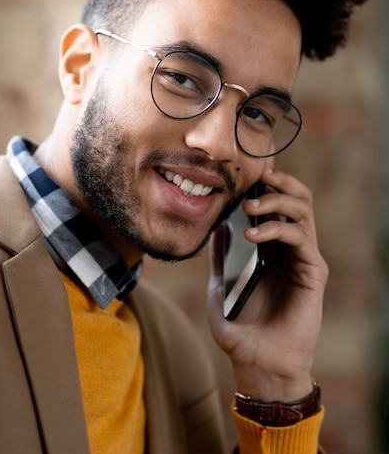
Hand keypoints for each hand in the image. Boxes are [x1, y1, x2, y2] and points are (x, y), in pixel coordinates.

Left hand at [207, 166, 327, 402]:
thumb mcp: (222, 288)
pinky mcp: (314, 271)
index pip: (276, 204)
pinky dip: (277, 228)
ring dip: (276, 200)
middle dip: (279, 181)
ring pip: (302, 211)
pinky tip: (253, 235)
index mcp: (272, 248)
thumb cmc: (241, 329)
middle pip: (296, 199)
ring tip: (250, 204)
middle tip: (259, 174)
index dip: (267, 183)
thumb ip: (220, 258)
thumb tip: (214, 227)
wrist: (259, 364)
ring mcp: (304, 258)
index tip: (251, 166)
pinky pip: (301, 237)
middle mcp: (291, 248)